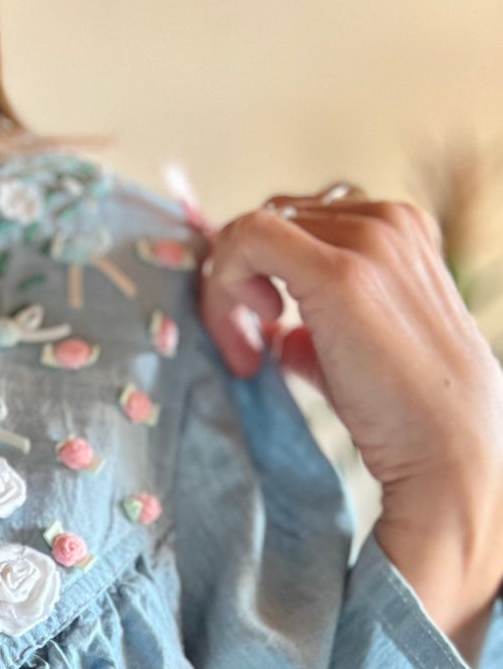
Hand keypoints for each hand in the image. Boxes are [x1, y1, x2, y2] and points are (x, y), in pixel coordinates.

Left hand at [199, 182, 502, 660]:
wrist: (445, 448)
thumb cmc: (402, 411)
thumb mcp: (355, 350)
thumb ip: (317, 328)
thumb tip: (275, 336)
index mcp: (399, 229)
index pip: (294, 223)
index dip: (258, 274)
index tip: (254, 338)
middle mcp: (387, 220)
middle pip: (268, 222)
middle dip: (237, 282)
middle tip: (243, 350)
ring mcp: (367, 240)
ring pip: (249, 229)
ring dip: (227, 290)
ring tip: (246, 353)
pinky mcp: (339, 272)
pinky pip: (245, 239)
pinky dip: (223, 286)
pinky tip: (248, 342)